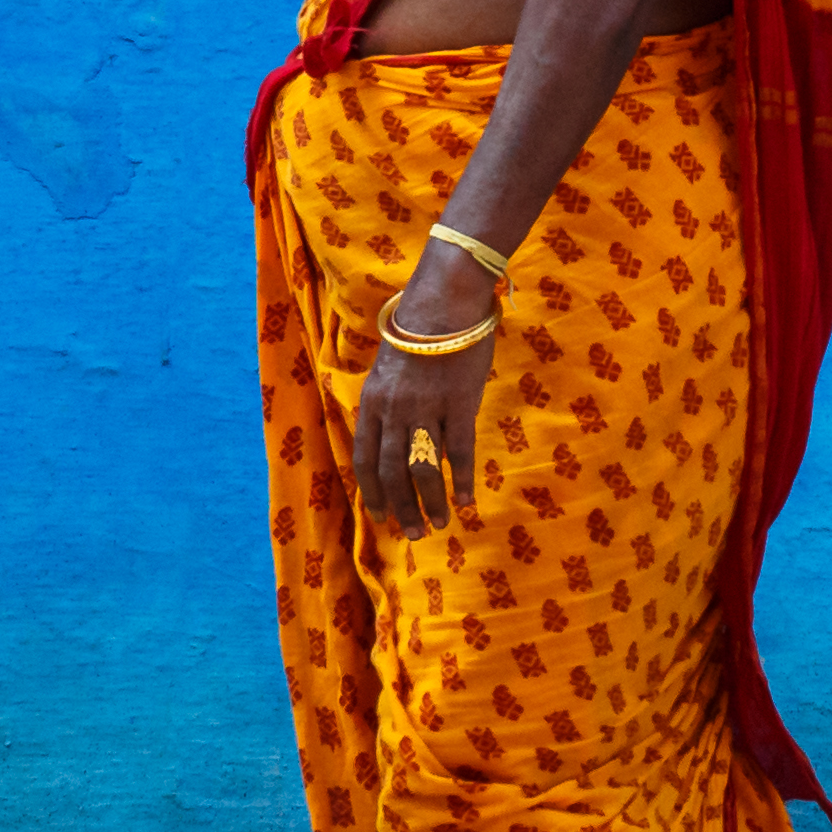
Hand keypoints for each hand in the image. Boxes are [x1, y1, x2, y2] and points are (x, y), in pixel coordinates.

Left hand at [357, 273, 496, 540]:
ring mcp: (426, 409)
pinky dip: (463, 480)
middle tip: (414, 533)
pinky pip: (459, 452)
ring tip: (440, 524)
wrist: (445, 298)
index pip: (364, 458)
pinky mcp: (459, 404)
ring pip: (423, 469)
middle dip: (401, 508)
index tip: (379, 517)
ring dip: (430, 502)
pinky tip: (467, 500)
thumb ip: (387, 401)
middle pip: (392, 473)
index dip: (370, 492)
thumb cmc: (417, 327)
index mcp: (372, 401)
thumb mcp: (388, 365)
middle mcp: (394, 411)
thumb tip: (393, 435)